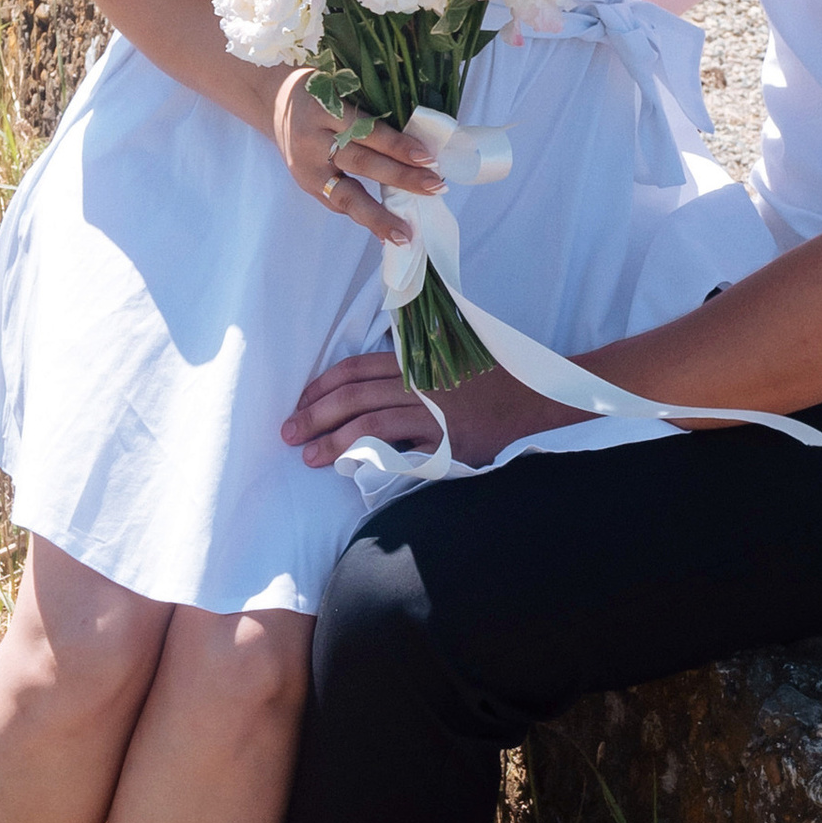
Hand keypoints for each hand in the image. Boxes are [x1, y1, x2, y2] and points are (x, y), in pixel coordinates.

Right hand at [271, 82, 442, 244]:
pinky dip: (362, 217)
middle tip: (435, 187)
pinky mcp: (305, 183)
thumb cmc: (318, 92)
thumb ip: (368, 111)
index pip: (367, 129)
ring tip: (404, 232)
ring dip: (379, 215)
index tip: (428, 158)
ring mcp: (306, 165)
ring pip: (345, 194)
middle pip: (360, 162)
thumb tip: (417, 142)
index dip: (397, 145)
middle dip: (400, 178)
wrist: (272, 102)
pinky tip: (384, 232)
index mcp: (324, 108)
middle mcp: (313, 139)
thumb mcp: (340, 87)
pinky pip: (336, 203)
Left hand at [281, 347, 575, 467]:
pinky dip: (375, 459)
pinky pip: (403, 452)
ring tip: (308, 457)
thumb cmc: (489, 373)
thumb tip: (372, 370)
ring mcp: (432, 413)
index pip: (354, 369)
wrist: (533, 394)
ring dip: (332, 441)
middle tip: (288, 433)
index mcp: (414, 361)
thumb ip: (412, 358)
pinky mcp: (447, 443)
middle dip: (314, 415)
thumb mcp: (447, 352)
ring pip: (369, 424)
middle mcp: (418, 383)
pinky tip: (353, 470)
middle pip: (353, 396)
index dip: (321, 386)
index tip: (300, 401)